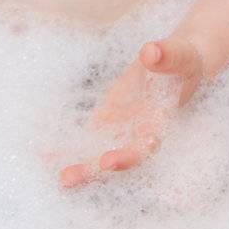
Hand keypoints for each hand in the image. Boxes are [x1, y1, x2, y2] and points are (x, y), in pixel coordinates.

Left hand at [58, 36, 203, 187]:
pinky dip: (68, 145)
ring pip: (99, 152)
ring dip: (79, 165)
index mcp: (160, 121)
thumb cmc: (183, 60)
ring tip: (55, 176)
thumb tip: (150, 51)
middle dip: (92, 170)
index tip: (108, 160)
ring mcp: (122, 128)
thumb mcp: (179, 54)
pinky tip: (45, 152)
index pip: (145, 146)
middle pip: (116, 157)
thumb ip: (166, 55)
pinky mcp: (108, 119)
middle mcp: (139, 132)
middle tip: (69, 177)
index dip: (128, 156)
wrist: (177, 62)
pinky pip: (87, 135)